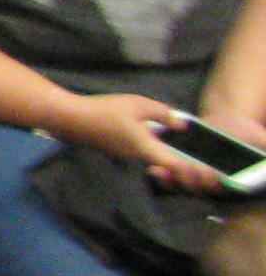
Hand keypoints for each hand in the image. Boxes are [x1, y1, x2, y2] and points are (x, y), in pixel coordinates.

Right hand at [52, 90, 200, 183]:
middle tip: (194, 154)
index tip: (204, 166)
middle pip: (166, 166)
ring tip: (177, 145)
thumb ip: (164, 114)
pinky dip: (150, 149)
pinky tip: (151, 136)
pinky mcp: (116, 152)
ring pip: (153, 160)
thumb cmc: (106, 111)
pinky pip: (140, 154)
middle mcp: (138, 159)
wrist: (71, 118)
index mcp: (147, 150)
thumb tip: (182, 124)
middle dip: (181, 163)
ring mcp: (126, 157)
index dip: (192, 170)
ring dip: (165, 156)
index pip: (176, 167)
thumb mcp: (139, 105)